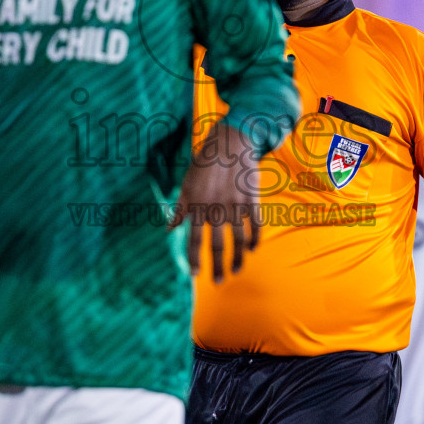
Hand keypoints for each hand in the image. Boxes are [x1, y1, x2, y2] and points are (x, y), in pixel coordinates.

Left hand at [170, 123, 258, 282]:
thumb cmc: (205, 162)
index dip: (194, 259)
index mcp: (197, 205)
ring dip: (237, 258)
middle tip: (218, 282)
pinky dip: (255, 239)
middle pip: (217, 244)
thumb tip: (168, 229)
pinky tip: (252, 250)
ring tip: (235, 271)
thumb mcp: (187, 183)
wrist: (231, 140)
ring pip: (238, 239)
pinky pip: (255, 225)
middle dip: (217, 266)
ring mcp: (235, 204)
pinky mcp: (252, 198)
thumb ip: (179, 209)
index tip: (194, 274)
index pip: (193, 239)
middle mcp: (216, 207)